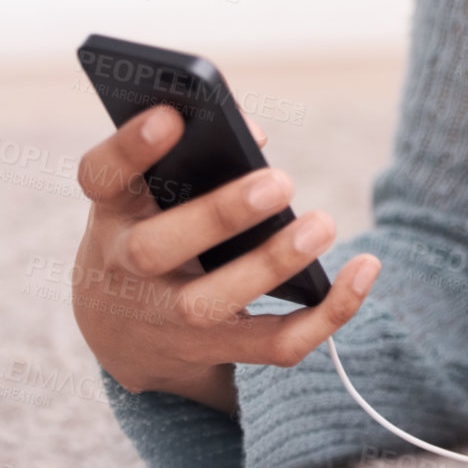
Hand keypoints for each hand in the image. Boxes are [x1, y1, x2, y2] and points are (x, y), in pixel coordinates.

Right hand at [71, 103, 381, 415]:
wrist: (121, 330)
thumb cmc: (152, 227)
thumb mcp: (150, 192)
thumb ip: (193, 155)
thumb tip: (255, 136)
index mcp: (112, 212)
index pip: (103, 176)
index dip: (131, 147)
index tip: (170, 115)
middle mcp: (125, 269)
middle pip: (157, 249)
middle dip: (219, 215)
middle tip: (280, 182)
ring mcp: (166, 319)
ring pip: (211, 306)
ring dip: (271, 265)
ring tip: (322, 225)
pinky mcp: (213, 352)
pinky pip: (275, 344)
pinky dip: (327, 313)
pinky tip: (364, 270)